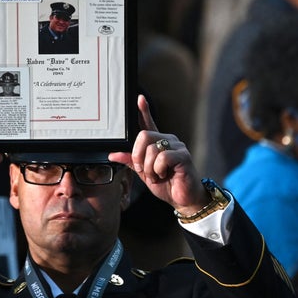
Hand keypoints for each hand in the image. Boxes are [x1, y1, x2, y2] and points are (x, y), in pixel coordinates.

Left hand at [109, 95, 208, 214]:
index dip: (144, 111)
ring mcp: (177, 146)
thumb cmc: (166, 184)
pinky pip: (163, 157)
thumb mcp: (144, 173)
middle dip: (138, 156)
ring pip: (152, 148)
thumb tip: (113, 154)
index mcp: (158, 143)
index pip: (149, 123)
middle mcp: (168, 140)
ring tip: (156, 176)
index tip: (139, 99)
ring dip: (148, 168)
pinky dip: (158, 169)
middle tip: (142, 170)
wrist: (182, 199)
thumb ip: (131, 161)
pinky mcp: (183, 155)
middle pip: (144, 136)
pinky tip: (164, 175)